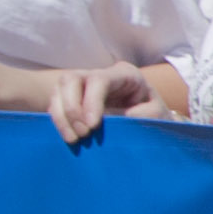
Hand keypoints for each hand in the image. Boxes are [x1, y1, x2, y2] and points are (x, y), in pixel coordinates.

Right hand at [43, 61, 168, 145]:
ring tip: (74, 139)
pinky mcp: (73, 99)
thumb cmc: (156, 116)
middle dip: (72, 108)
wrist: (152, 121)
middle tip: (83, 134)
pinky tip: (68, 137)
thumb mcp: (156, 115)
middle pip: (71, 79)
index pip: (99, 80)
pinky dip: (58, 121)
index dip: (91, 102)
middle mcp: (100, 75)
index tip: (92, 126)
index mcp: (124, 74)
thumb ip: (137, 115)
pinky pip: (56, 104)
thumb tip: (108, 118)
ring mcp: (83, 85)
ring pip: (59, 90)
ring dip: (61, 116)